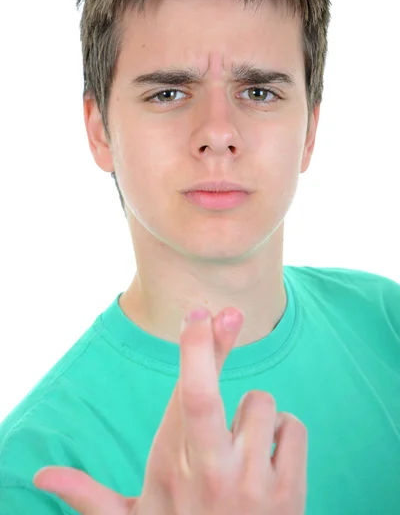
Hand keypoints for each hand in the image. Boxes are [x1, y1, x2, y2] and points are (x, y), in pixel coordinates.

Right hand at [33, 307, 307, 513]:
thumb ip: (90, 498)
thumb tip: (41, 478)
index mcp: (169, 467)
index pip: (178, 398)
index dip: (194, 349)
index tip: (199, 313)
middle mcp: (207, 474)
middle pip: (204, 397)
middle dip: (208, 348)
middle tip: (223, 312)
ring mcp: (251, 485)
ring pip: (261, 404)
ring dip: (254, 416)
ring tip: (241, 449)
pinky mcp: (291, 493)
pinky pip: (294, 427)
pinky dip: (284, 434)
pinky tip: (269, 461)